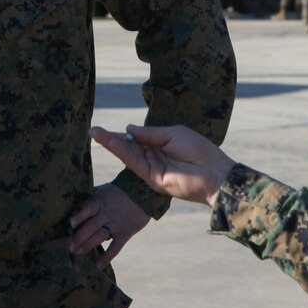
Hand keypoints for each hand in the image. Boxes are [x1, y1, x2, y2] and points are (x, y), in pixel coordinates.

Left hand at [69, 184, 150, 268]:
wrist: (143, 192)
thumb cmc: (118, 191)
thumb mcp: (103, 190)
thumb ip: (90, 197)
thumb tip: (73, 202)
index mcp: (100, 202)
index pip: (88, 209)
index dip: (79, 216)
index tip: (70, 224)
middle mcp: (107, 214)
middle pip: (91, 226)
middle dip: (79, 237)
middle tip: (70, 247)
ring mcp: (116, 224)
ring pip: (100, 237)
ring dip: (88, 246)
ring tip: (78, 253)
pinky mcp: (125, 233)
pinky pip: (115, 247)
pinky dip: (107, 257)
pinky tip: (98, 266)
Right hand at [89, 125, 235, 207]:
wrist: (214, 172)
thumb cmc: (199, 150)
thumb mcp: (173, 134)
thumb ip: (150, 133)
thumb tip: (128, 128)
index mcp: (159, 146)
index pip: (136, 139)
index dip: (121, 134)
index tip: (105, 128)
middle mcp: (153, 158)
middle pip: (127, 147)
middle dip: (110, 139)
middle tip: (93, 130)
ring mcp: (151, 169)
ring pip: (127, 155)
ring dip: (111, 144)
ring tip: (95, 133)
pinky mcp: (152, 178)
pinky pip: (134, 163)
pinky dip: (122, 152)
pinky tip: (111, 142)